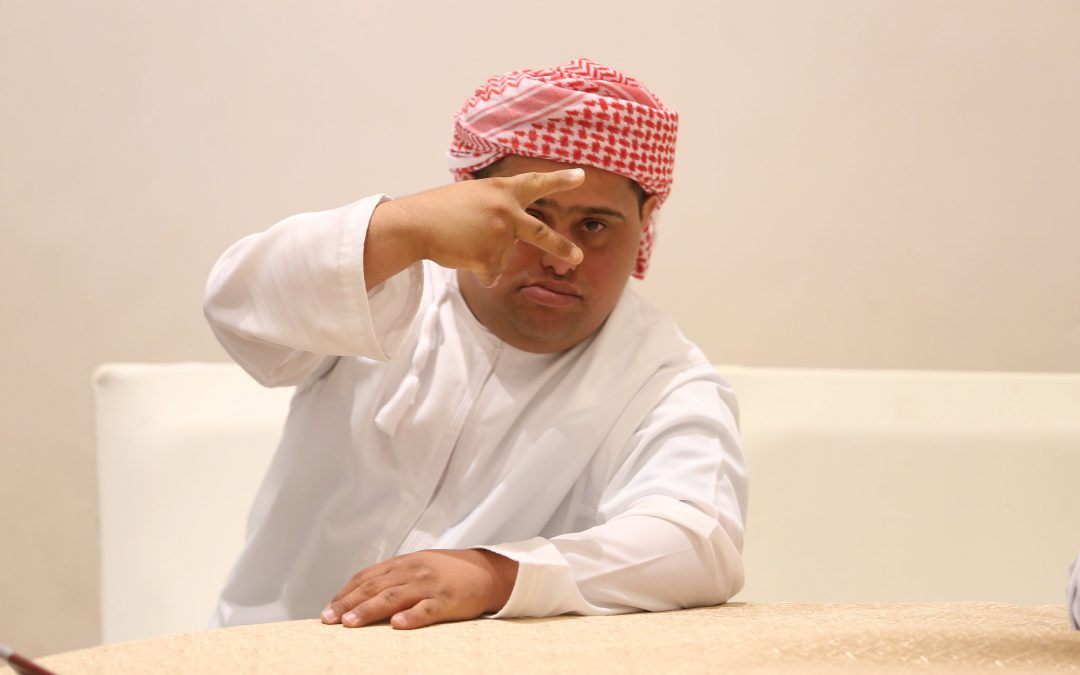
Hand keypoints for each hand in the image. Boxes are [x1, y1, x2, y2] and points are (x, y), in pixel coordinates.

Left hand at [321, 549, 518, 629]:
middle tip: (329, 619)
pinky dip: (411, 616)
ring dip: (369, 610)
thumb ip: (394, 577)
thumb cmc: (450, 572)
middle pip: (374, 587)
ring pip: (394, 597)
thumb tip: (364, 593)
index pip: (367, 577)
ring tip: (350, 623)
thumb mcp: (419, 567)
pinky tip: (397, 625)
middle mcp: (413, 571)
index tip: (329, 609)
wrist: (487, 571)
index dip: (346, 593)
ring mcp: (429, 585)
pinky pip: (427, 609)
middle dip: (349, 604)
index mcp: (404, 563)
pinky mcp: (447, 600)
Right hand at [364, 169, 585, 288]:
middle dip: (562, 247)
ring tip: (465, 242)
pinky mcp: (490, 257)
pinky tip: (463, 256)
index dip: (560, 180)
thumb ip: (499, 208)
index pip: (536, 184)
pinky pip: (492, 273)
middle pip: (541, 234)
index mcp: (502, 191)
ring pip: (505, 258)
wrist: (416, 224)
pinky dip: (480, 271)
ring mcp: (500, 235)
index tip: (581, 176)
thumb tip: (514, 240)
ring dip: (487, 256)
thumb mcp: (474, 196)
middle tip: (579, 258)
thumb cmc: (441, 209)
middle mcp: (506, 211)